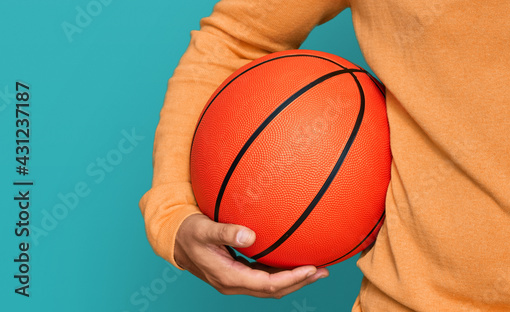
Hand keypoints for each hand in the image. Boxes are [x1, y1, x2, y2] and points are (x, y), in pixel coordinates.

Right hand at [173, 212, 327, 297]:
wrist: (174, 241)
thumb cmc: (189, 232)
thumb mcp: (204, 229)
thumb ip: (226, 232)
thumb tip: (250, 235)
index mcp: (228, 277)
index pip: (266, 284)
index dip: (290, 279)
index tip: (310, 268)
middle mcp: (234, 283)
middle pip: (273, 290)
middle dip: (299, 282)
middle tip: (324, 271)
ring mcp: (236, 280)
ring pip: (270, 287)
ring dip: (294, 280)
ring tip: (317, 269)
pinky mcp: (238, 273)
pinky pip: (264, 277)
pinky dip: (281, 273)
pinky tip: (294, 262)